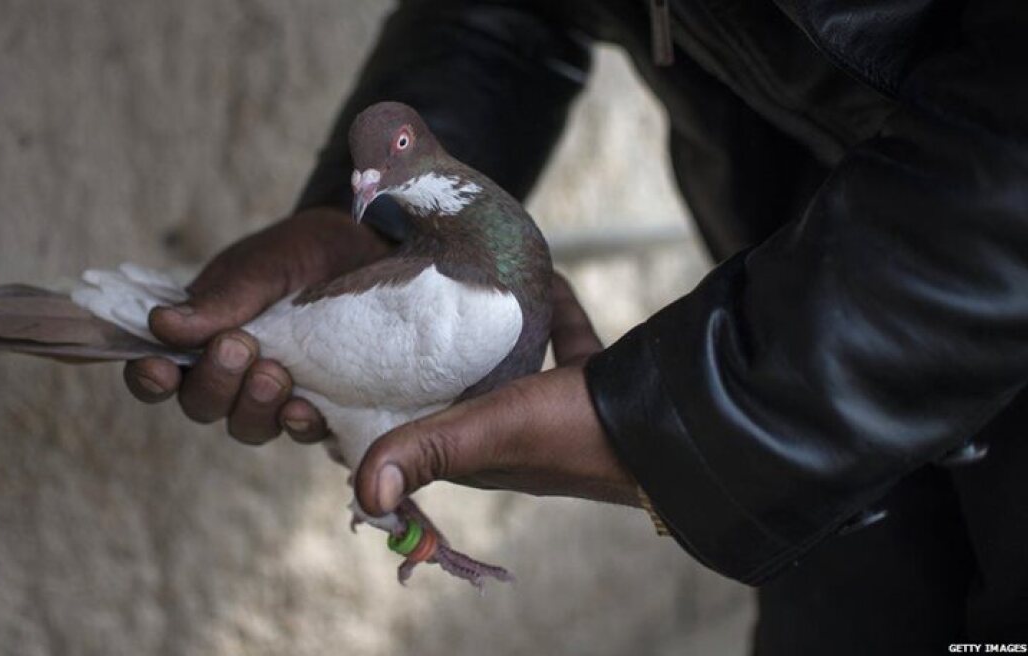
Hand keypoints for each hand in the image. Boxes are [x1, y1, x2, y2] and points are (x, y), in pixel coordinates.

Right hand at [124, 207, 390, 443]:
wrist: (367, 249)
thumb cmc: (301, 254)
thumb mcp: (261, 267)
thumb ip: (219, 300)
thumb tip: (159, 325)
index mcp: (200, 335)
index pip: (158, 371)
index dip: (150, 378)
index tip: (160, 369)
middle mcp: (230, 372)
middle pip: (201, 404)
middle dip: (215, 383)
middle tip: (237, 347)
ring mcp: (272, 393)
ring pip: (246, 425)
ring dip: (254, 407)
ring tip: (275, 375)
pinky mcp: (317, 403)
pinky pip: (299, 432)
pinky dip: (298, 425)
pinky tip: (306, 409)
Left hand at [353, 274, 641, 514]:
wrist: (680, 423)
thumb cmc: (578, 432)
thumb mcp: (491, 431)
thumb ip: (428, 450)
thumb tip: (361, 494)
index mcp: (482, 457)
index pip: (415, 434)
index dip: (382, 407)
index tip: (352, 364)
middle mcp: (514, 439)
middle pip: (457, 394)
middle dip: (429, 362)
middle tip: (400, 309)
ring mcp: (558, 411)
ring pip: (508, 367)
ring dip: (487, 336)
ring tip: (462, 288)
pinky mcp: (596, 382)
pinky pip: (564, 340)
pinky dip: (552, 310)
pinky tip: (543, 273)